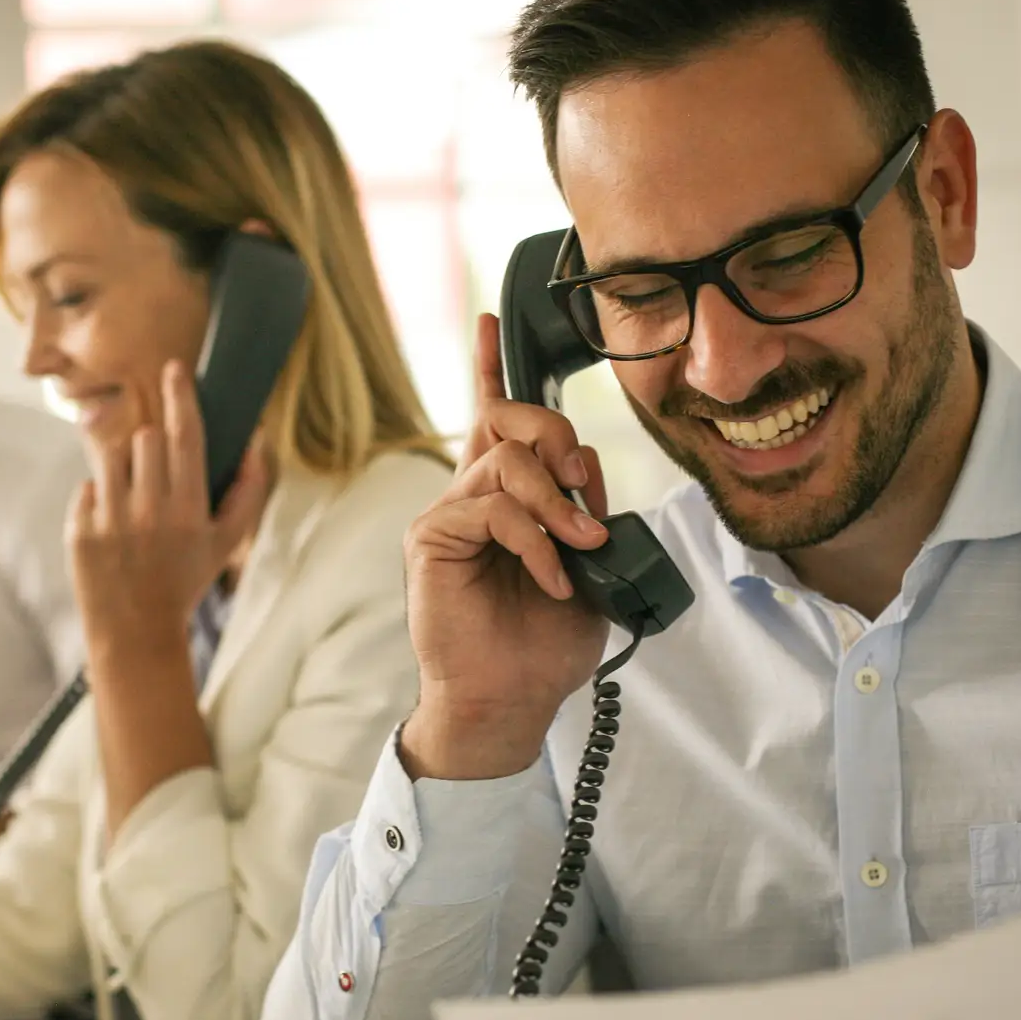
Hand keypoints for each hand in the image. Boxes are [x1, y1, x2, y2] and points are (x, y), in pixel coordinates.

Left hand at [67, 358, 270, 662]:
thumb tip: (257, 444)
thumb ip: (248, 493)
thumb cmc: (184, 582)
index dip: (180, 397)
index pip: (185, 436)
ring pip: (113, 457)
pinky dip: (98, 501)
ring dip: (124, 471)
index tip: (174, 369)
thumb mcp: (226, 544)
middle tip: (155, 479)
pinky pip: (86, 488)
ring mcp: (110, 520)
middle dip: (151, 447)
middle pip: (147, 439)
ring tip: (133, 503)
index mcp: (188, 510)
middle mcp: (149, 511)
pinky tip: (111, 529)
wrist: (135, 631)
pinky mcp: (80, 530)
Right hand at [398, 313, 611, 780]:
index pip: (494, 416)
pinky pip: (492, 509)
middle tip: (586, 482)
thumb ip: (588, 513)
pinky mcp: (431, 538)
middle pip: (506, 417)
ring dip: (558, 503)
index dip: (492, 365)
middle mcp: (471, 496)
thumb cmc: (543, 644)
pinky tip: (551, 576)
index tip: (493, 318)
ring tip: (580, 546)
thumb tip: (589, 472)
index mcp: (505, 496)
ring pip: (506, 462)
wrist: (509, 700)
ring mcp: (447, 515)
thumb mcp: (589, 568)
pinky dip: (534, 541)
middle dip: (556, 433)